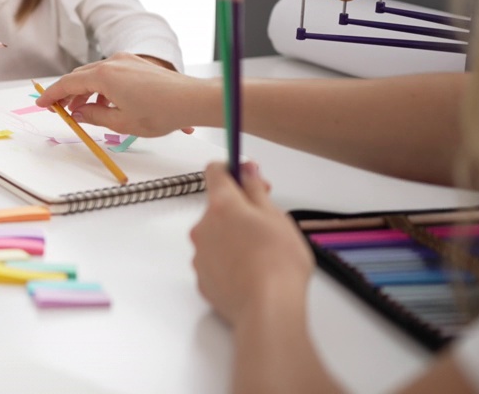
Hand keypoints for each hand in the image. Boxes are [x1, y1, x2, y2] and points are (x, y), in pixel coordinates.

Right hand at [34, 53, 212, 135]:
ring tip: (82, 111)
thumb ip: (94, 116)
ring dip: (85, 92)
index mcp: (104, 76)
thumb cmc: (160, 113)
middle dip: (67, 94)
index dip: (52, 95)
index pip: (68, 84)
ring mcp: (126, 61)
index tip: (42, 104)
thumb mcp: (121, 122)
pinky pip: (110, 73)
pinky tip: (104, 103)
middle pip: (79, 76)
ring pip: (95, 75)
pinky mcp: (137, 64)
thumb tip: (79, 114)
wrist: (192, 99)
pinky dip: (100, 87)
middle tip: (60, 110)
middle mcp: (113, 63)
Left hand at [189, 161, 311, 325]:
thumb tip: (246, 169)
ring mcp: (199, 254)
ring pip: (216, 236)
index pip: (214, 171)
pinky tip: (250, 274)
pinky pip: (215, 262)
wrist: (267, 308)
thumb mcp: (277, 217)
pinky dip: (229, 263)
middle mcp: (202, 226)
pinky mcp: (201, 279)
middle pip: (217, 208)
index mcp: (222, 205)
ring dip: (233, 238)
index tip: (247, 177)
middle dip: (238, 211)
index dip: (232, 170)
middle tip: (266, 225)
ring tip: (261, 256)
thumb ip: (257, 190)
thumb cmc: (278, 261)